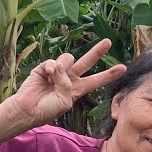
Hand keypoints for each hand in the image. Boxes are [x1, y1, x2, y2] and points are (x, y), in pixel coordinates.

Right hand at [4, 40, 126, 130]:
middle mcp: (69, 78)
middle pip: (86, 62)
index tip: (123, 68)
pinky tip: (48, 75)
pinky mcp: (44, 67)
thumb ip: (67, 85)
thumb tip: (59, 66)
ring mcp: (57, 72)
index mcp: (77, 89)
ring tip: (54, 79)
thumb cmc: (47, 110)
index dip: (108, 74)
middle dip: (97, 51)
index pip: (96, 80)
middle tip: (108, 41)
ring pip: (68, 59)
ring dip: (64, 67)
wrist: (28, 110)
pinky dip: (51, 67)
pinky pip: (53, 61)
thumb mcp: (65, 101)